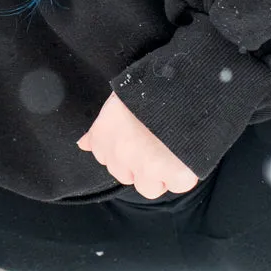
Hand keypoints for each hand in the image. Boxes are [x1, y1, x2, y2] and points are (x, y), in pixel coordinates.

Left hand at [77, 92, 197, 199]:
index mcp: (104, 134)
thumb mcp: (118, 100)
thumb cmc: (150, 85)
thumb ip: (101, 128)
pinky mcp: (174, 174)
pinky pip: (177, 185)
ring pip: (149, 187)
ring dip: (160, 174)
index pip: (105, 158)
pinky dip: (183, 174)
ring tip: (172, 150)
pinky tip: (187, 153)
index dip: (124, 152)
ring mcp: (146, 167)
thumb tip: (84, 144)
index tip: (136, 141)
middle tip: (156, 144)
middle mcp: (121, 154)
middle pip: (127, 176)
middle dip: (140, 166)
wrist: (182, 83)